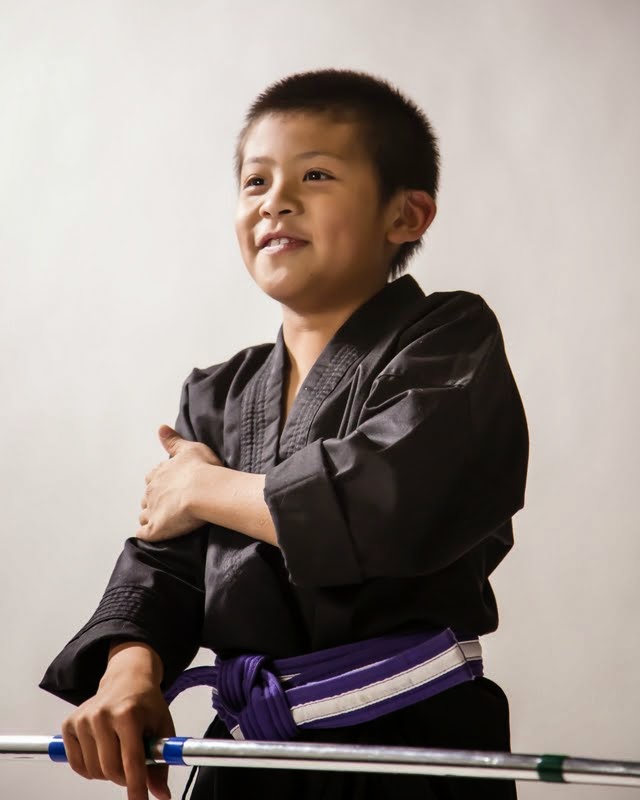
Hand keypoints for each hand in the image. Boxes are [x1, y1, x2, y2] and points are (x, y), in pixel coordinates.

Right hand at [61, 643, 173, 799]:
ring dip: (108, 772)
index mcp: (129, 713)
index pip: (131, 761)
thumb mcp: (162, 726)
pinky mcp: (69, 724)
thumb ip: (162, 761)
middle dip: (125, 778)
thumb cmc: (146, 702)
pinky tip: (102, 751)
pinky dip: (91, 768)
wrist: (127, 678)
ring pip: (93, 771)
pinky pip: (77, 765)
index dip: (136, 788)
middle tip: (134, 766)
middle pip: (110, 771)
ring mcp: (83, 719)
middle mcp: (102, 715)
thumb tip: (161, 794)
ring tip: (119, 751)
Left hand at [137, 425, 222, 541]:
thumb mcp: (189, 448)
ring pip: (144, 515)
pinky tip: (154, 534)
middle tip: (169, 504)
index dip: (160, 482)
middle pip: (147, 497)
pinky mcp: (156, 528)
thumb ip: (173, 440)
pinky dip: (146, 533)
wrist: (206, 490)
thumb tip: (161, 428)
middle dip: (154, 500)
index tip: (170, 485)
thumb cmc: (202, 468)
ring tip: (164, 520)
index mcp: (159, 473)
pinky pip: (144, 533)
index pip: (152, 478)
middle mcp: (151, 491)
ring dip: (150, 517)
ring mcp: (152, 510)